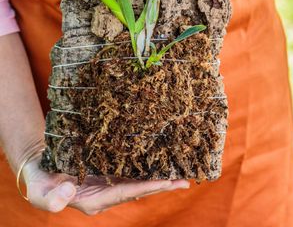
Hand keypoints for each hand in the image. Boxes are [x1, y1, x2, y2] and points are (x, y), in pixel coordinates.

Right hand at [22, 156, 189, 214]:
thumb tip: (70, 192)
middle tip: (184, 180)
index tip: (168, 182)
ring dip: (156, 177)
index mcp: (94, 201)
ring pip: (136, 180)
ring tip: (178, 172)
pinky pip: (129, 170)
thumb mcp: (38, 191)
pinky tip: (156, 161)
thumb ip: (51, 198)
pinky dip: (144, 167)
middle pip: (137, 190)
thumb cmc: (39, 180)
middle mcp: (105, 194)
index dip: (147, 187)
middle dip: (160, 185)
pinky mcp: (105, 171)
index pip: (126, 194)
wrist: (39, 166)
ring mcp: (106, 183)